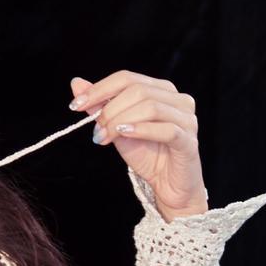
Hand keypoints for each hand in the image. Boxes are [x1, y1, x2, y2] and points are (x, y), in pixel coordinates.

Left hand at [68, 70, 207, 217]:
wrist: (168, 187)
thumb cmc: (148, 155)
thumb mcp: (117, 128)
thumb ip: (100, 106)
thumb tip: (77, 83)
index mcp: (161, 90)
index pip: (127, 78)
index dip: (100, 89)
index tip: (76, 104)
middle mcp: (177, 100)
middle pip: (138, 90)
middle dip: (110, 109)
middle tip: (96, 129)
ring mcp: (187, 119)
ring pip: (151, 107)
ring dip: (121, 121)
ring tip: (105, 137)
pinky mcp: (189, 141)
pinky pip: (166, 129)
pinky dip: (141, 130)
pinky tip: (124, 134)